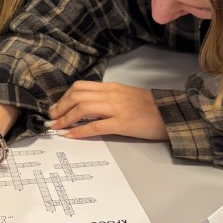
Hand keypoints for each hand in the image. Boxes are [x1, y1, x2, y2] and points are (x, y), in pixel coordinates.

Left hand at [48, 81, 167, 140]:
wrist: (171, 114)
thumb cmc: (150, 108)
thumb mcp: (126, 97)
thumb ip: (108, 99)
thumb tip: (86, 107)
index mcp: (112, 87)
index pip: (81, 87)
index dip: (64, 97)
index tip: (56, 108)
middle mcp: (111, 95)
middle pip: (77, 96)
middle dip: (60, 108)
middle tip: (51, 119)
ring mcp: (117, 108)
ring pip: (83, 108)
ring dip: (65, 118)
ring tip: (57, 128)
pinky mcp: (122, 123)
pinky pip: (95, 126)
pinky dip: (79, 130)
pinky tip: (70, 135)